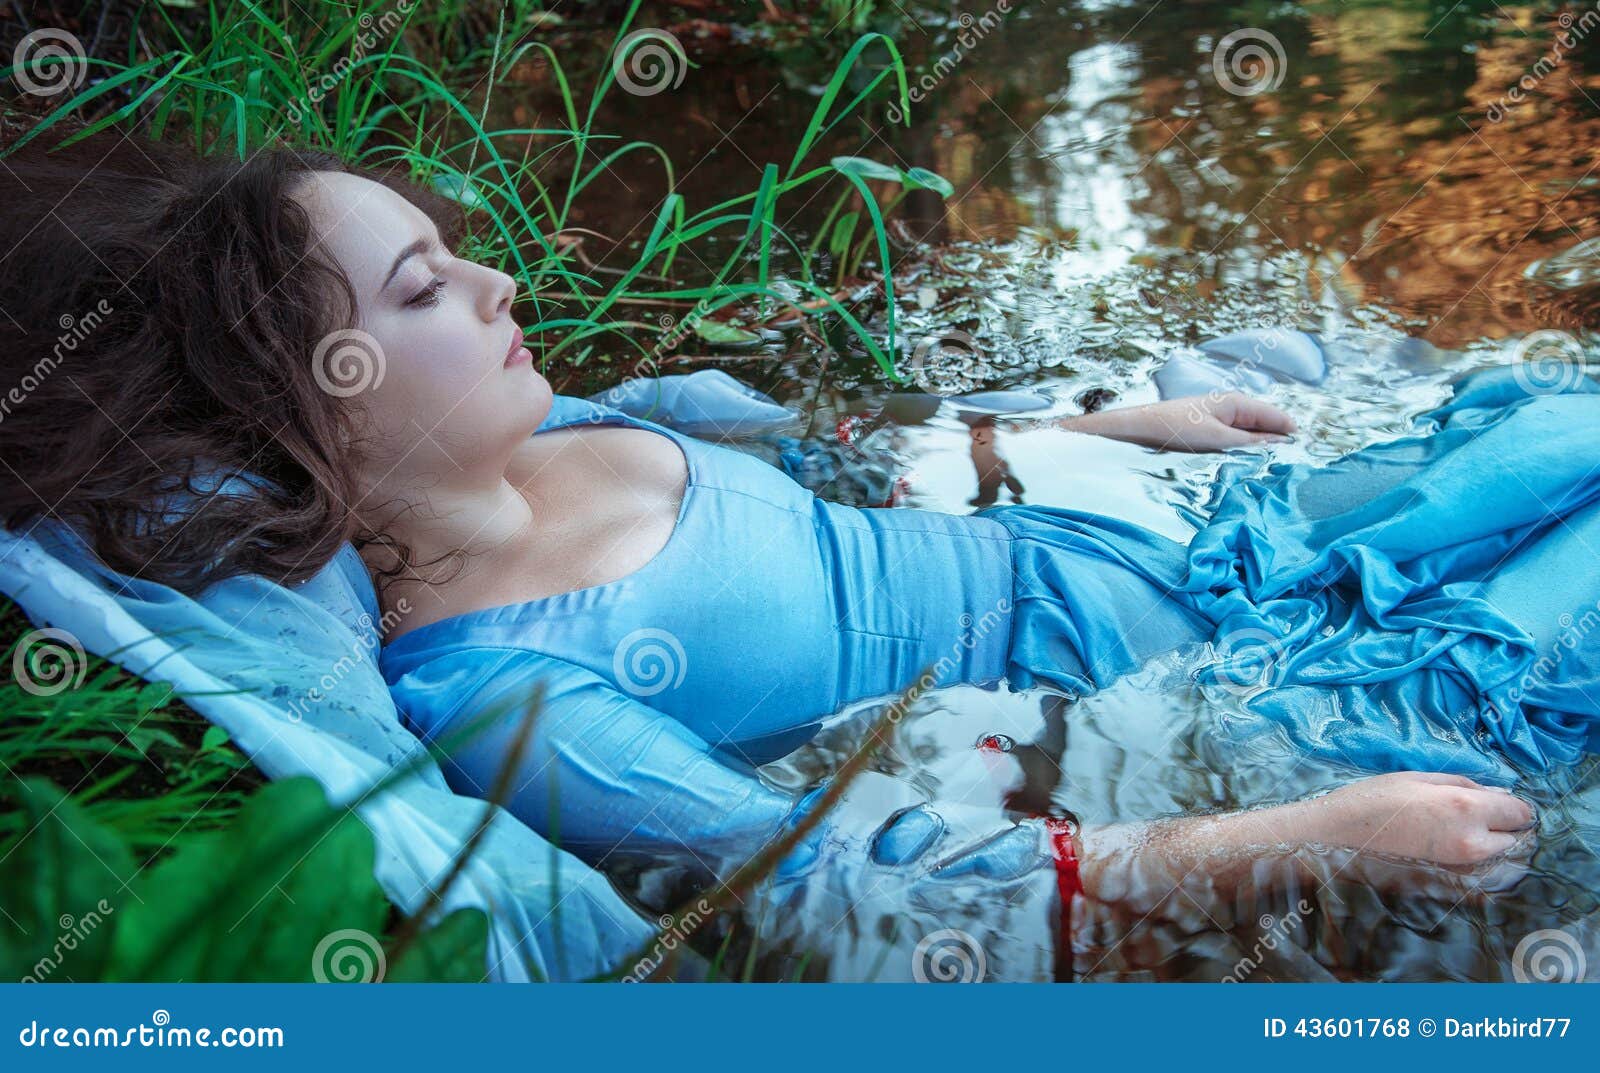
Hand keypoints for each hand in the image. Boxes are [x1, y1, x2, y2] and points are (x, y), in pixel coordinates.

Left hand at [1059, 393, 1295, 452]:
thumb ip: (1251, 442)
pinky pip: (1236, 443)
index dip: (1293, 434)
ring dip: (1261, 452)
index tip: (1309, 453)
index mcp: (1238, 403)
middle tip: (1296, 468)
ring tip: (1276, 472)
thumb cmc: (1175, 429)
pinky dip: (1244, 454)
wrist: (1138, 429)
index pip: (1277, 418)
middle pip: (1266, 428)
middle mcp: (1232, 409)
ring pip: (1251, 438)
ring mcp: (1221, 422)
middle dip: (1279, 445)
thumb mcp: (1218, 438)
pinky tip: (1247, 468)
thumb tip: (1282, 443)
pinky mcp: (1209, 434)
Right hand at [1297, 772, 1533, 866]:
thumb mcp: (1420, 778)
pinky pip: (1480, 867)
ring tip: (1465, 828)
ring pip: (1500, 856)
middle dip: (1506, 826)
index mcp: (1466, 808)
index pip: (1519, 813)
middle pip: (1516, 839)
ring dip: (1494, 843)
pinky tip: (1452, 842)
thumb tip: (1498, 796)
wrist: (1341, 835)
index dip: (1515, 806)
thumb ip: (1466, 785)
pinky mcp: (1451, 878)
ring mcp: (1462, 864)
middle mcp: (1472, 841)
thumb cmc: (1376, 798)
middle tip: (1482, 814)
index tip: (1501, 802)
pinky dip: (1478, 856)